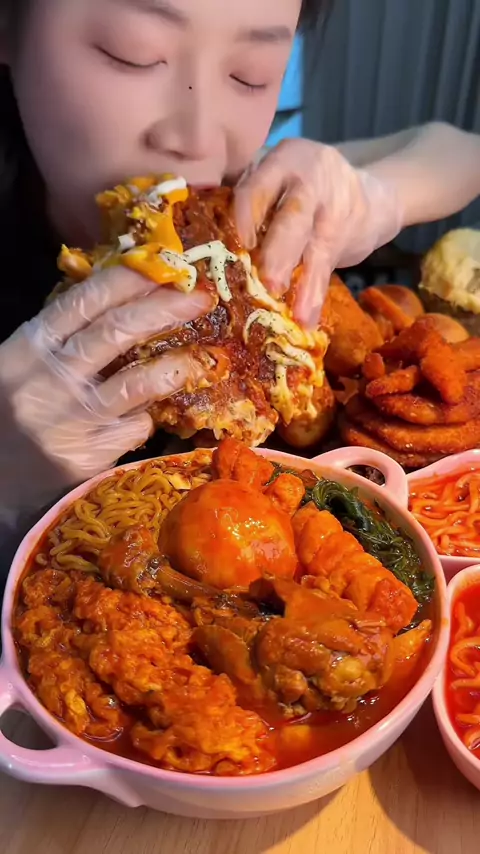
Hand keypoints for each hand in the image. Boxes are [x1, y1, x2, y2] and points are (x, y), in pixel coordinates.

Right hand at [0, 267, 211, 525]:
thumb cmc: (5, 411)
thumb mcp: (20, 363)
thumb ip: (61, 338)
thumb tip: (124, 302)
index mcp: (31, 347)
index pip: (86, 301)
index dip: (130, 280)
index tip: (165, 269)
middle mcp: (50, 379)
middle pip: (116, 332)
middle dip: (165, 309)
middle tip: (201, 299)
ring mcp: (69, 420)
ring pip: (134, 385)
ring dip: (173, 367)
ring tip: (198, 361)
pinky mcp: (84, 457)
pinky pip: (131, 429)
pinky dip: (144, 418)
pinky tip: (143, 416)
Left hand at [235, 139, 402, 327]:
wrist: (369, 196)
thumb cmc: (302, 190)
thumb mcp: (277, 177)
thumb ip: (251, 199)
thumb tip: (208, 243)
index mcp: (284, 162)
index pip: (259, 189)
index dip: (246, 217)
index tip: (238, 244)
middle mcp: (311, 184)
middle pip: (293, 218)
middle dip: (280, 252)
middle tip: (270, 282)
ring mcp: (333, 212)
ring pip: (315, 249)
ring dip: (304, 284)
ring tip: (296, 314)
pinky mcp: (344, 241)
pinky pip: (326, 271)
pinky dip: (316, 297)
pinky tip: (308, 321)